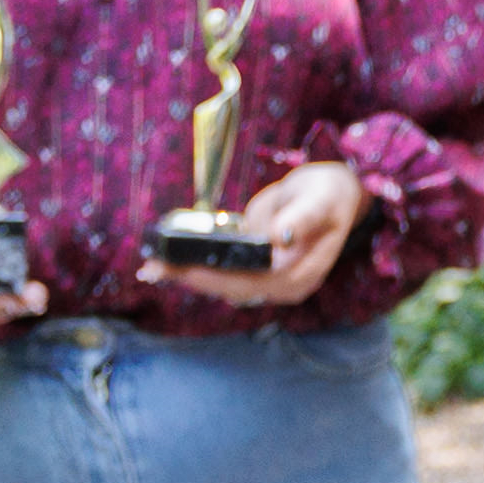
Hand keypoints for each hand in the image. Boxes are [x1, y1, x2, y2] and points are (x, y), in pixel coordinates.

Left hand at [141, 159, 366, 307]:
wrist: (331, 194)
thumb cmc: (329, 194)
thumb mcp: (321, 200)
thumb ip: (302, 220)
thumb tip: (279, 240)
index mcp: (300, 275)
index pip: (253, 283)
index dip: (217, 279)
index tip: (187, 269)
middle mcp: (281, 286)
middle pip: (231, 289)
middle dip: (191, 278)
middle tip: (152, 269)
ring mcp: (265, 280)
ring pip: (221, 285)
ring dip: (185, 276)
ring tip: (151, 267)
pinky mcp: (251, 269)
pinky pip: (220, 273)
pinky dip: (193, 267)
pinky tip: (167, 261)